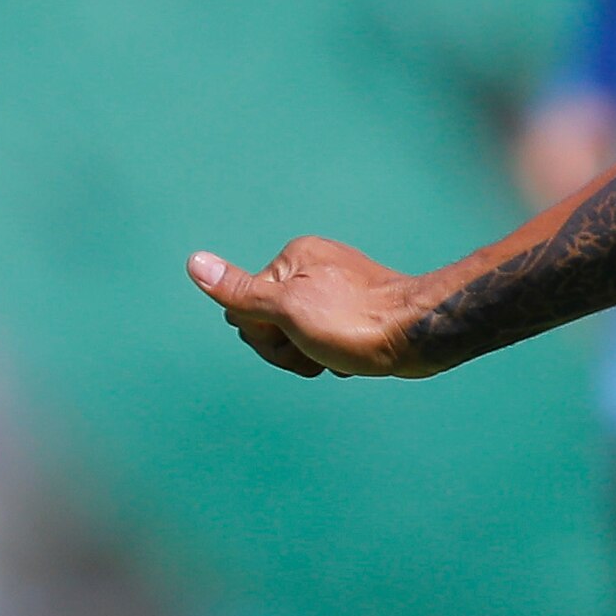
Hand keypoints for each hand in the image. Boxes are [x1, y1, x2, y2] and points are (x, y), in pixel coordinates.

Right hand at [191, 237, 437, 376]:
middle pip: (269, 319)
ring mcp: (337, 287)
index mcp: (293, 257)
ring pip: (297, 333)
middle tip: (316, 352)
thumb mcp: (288, 310)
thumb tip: (194, 263)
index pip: (245, 305)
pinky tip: (351, 358)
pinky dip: (332, 353)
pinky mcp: (357, 308)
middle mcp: (314, 265)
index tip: (291, 340)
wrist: (421, 336)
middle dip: (285, 347)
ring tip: (337, 357)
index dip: (262, 335)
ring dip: (309, 354)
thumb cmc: (355, 323)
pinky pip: (325, 336)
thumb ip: (240, 292)